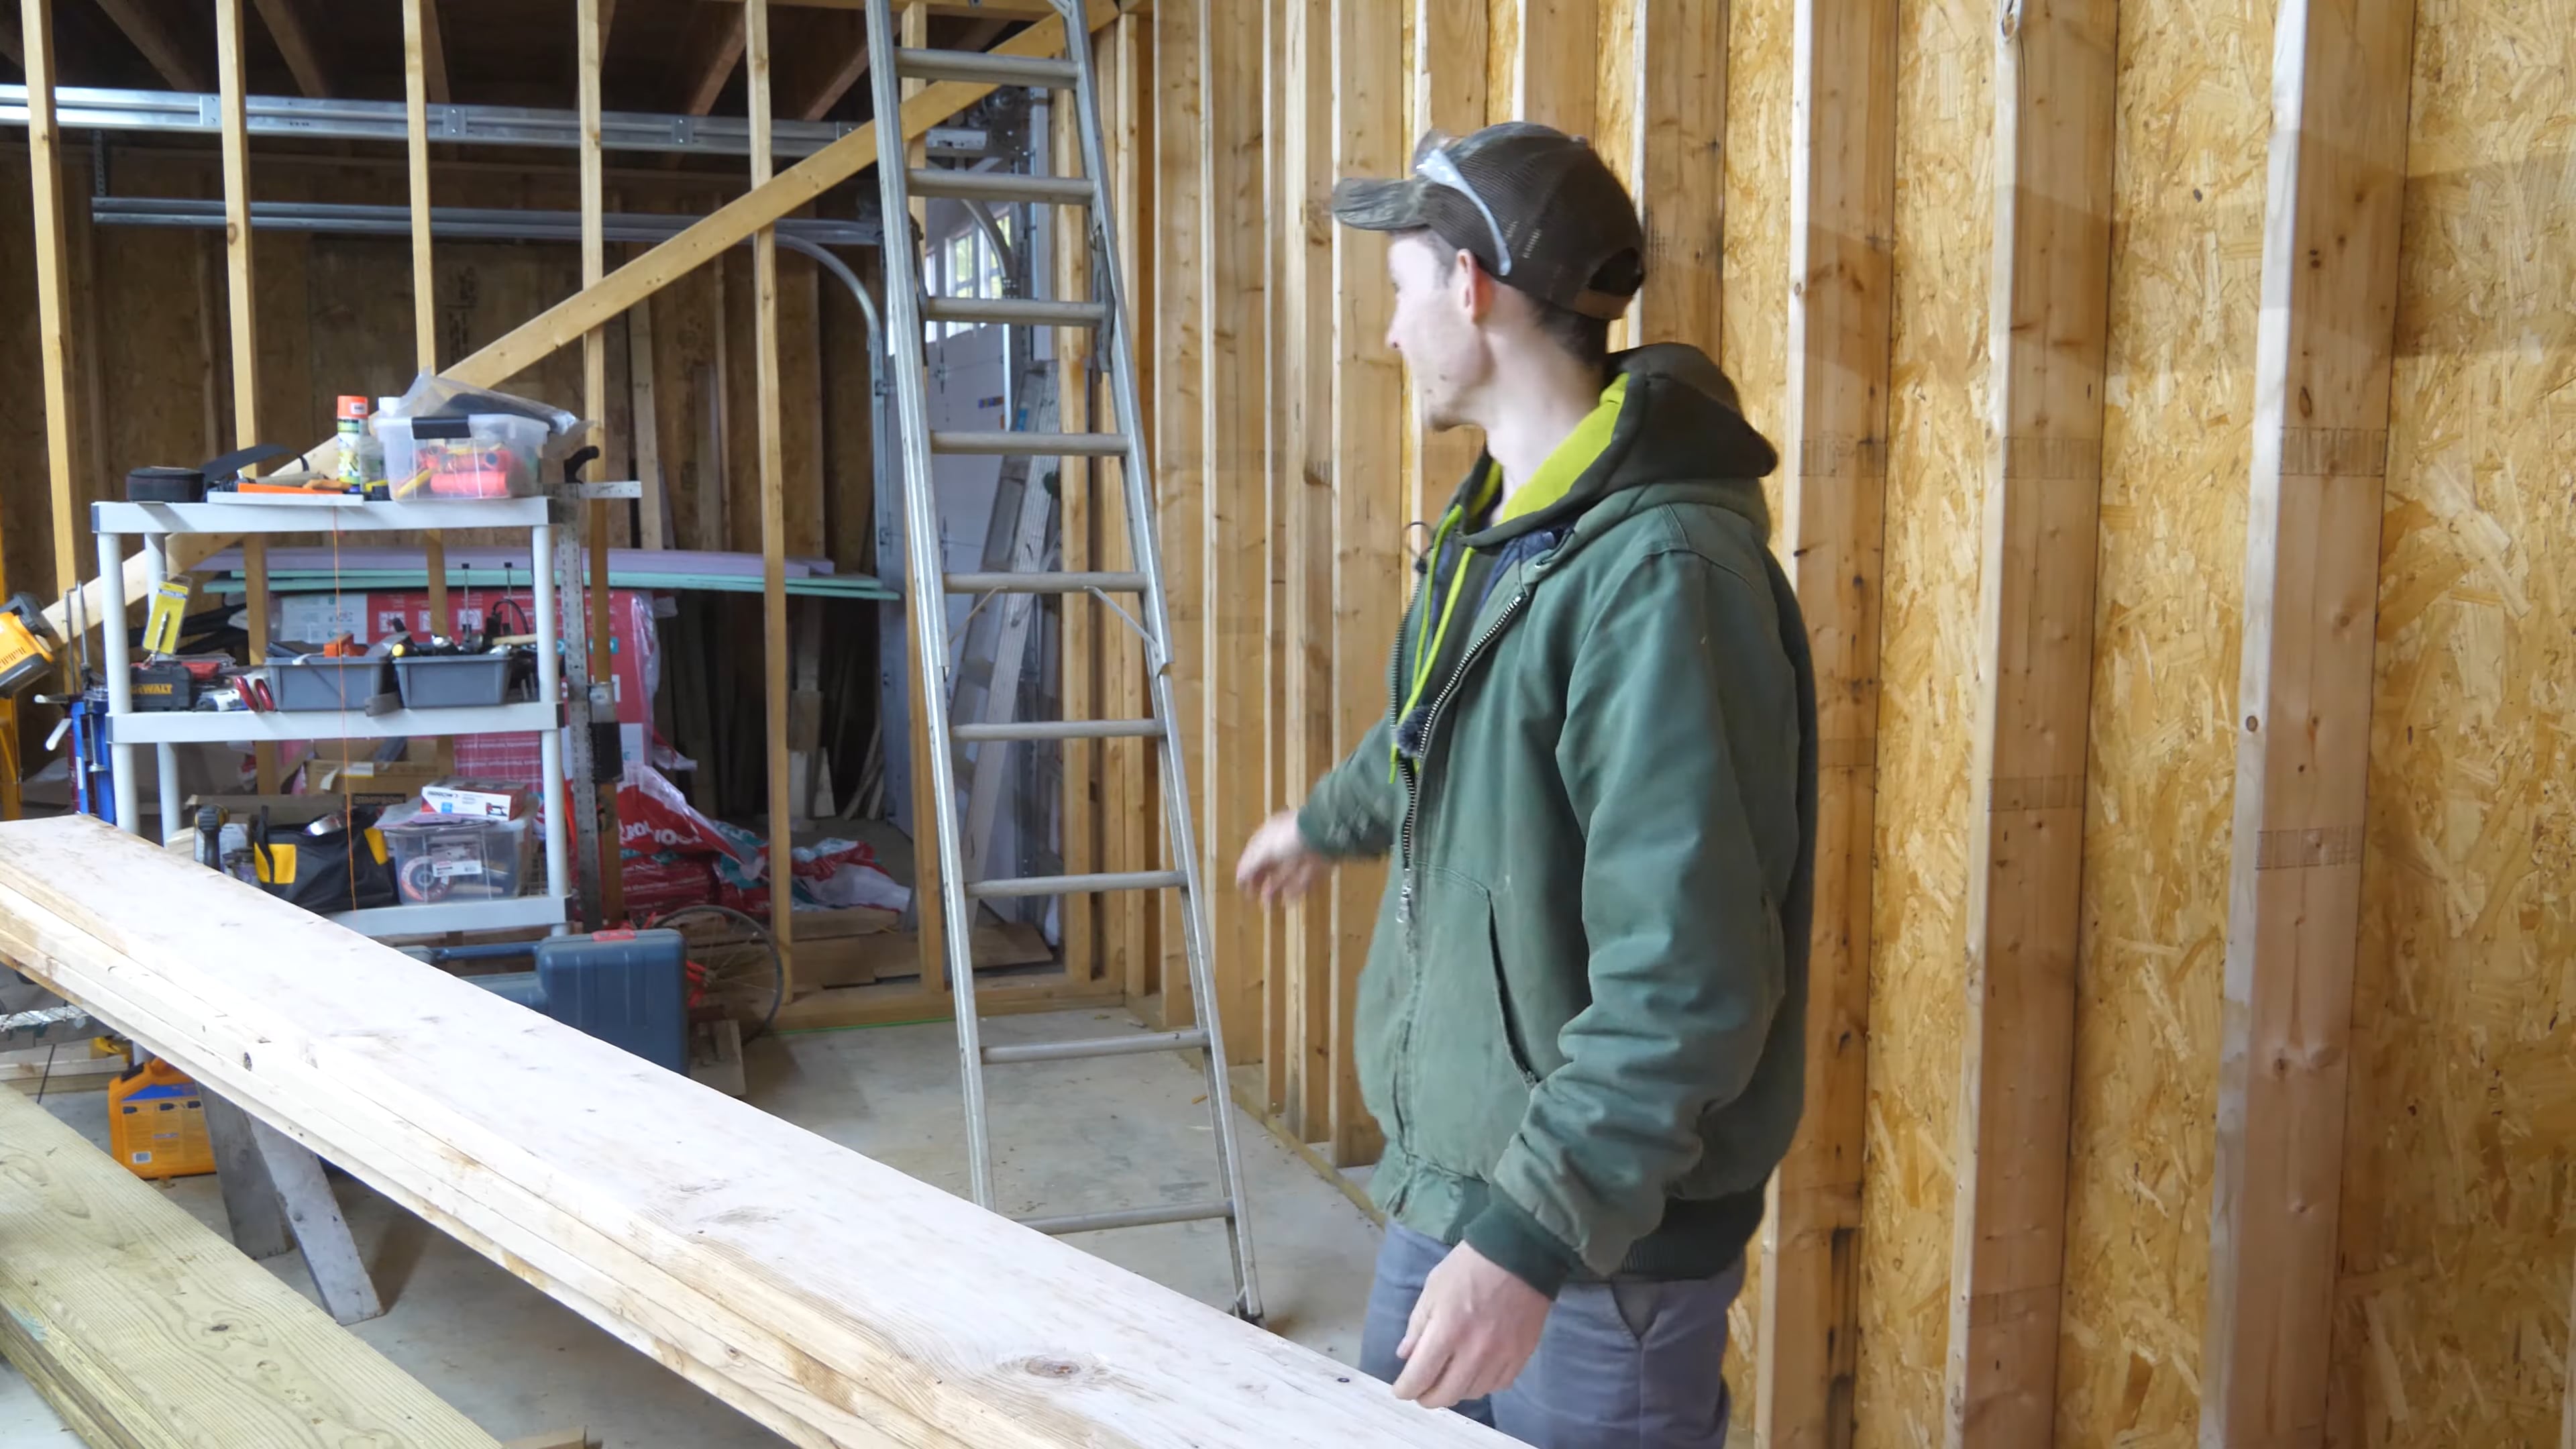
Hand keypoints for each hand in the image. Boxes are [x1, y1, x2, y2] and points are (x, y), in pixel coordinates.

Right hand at [1235, 811, 1327, 903]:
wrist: (1324, 835)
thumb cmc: (1289, 838)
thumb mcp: (1265, 849)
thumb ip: (1251, 864)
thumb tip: (1239, 878)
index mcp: (1270, 835)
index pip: (1254, 853)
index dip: (1246, 870)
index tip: (1240, 887)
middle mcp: (1285, 844)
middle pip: (1269, 866)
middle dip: (1259, 882)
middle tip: (1252, 899)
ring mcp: (1301, 855)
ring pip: (1284, 875)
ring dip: (1274, 890)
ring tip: (1267, 906)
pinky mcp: (1315, 866)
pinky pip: (1302, 881)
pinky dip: (1294, 892)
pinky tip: (1287, 903)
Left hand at [1390, 1242, 1550, 1409]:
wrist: (1520, 1254)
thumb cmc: (1468, 1267)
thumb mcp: (1433, 1289)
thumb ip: (1417, 1326)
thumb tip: (1406, 1356)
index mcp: (1447, 1332)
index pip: (1420, 1377)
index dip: (1405, 1389)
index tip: (1401, 1389)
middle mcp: (1474, 1352)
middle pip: (1446, 1395)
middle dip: (1427, 1397)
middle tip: (1421, 1389)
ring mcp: (1501, 1357)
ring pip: (1472, 1394)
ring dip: (1454, 1391)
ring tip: (1447, 1378)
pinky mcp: (1521, 1356)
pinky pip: (1497, 1385)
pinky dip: (1481, 1384)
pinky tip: (1474, 1372)